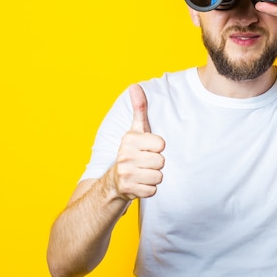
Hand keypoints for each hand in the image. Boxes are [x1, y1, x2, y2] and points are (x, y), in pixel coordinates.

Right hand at [109, 84, 164, 199]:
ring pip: (159, 176)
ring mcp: (125, 173)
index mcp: (129, 139)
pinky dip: (149, 189)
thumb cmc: (132, 152)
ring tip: (142, 173)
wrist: (114, 180)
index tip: (147, 149)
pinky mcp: (128, 189)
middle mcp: (125, 156)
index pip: (161, 144)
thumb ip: (139, 108)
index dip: (157, 148)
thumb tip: (135, 85)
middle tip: (145, 163)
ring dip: (153, 177)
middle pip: (161, 162)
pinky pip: (153, 190)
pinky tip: (140, 183)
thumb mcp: (136, 130)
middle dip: (156, 164)